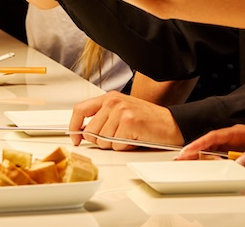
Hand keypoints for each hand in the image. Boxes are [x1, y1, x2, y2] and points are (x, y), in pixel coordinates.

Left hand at [69, 91, 183, 149]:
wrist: (171, 124)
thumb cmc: (148, 121)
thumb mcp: (122, 113)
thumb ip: (103, 118)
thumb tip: (83, 133)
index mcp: (110, 97)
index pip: (80, 110)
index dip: (74, 126)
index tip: (75, 138)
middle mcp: (113, 101)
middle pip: (90, 132)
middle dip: (101, 141)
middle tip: (117, 138)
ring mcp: (121, 111)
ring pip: (102, 141)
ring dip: (114, 145)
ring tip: (128, 136)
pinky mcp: (128, 123)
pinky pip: (115, 145)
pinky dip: (124, 147)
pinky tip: (134, 139)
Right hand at [178, 125, 244, 174]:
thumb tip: (239, 161)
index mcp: (238, 132)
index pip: (215, 136)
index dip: (201, 143)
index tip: (190, 150)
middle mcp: (232, 138)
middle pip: (208, 143)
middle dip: (193, 149)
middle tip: (180, 158)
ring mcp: (232, 147)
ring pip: (210, 150)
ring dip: (198, 156)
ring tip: (185, 163)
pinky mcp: (233, 155)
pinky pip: (217, 158)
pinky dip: (207, 162)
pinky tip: (199, 167)